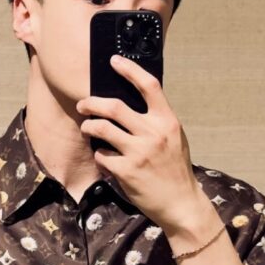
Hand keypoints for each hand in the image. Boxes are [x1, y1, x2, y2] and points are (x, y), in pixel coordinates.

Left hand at [76, 54, 206, 233]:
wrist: (180, 203)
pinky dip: (99, 155)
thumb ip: (156, 121)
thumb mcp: (174, 139)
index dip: (130, 69)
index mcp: (167, 121)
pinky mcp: (126, 171)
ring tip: (87, 128)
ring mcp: (138, 152)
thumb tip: (131, 103)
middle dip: (92, 103)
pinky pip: (102, 155)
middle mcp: (152, 133)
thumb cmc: (175, 170)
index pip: (149, 86)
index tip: (114, 61)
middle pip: (114, 106)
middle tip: (83, 105)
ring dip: (89, 126)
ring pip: (102, 128)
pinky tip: (104, 158)